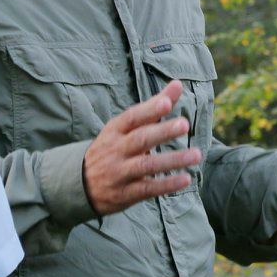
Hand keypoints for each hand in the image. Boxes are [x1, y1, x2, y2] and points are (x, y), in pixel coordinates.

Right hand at [84, 80, 202, 215]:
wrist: (80, 184)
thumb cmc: (112, 148)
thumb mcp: (125, 126)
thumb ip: (153, 106)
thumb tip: (178, 83)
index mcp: (115, 130)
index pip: (132, 117)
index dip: (149, 110)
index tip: (166, 102)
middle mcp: (116, 150)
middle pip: (140, 139)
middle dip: (162, 132)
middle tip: (184, 124)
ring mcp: (119, 172)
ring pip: (146, 165)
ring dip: (172, 160)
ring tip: (196, 154)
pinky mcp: (125, 193)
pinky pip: (147, 188)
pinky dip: (167, 184)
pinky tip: (185, 179)